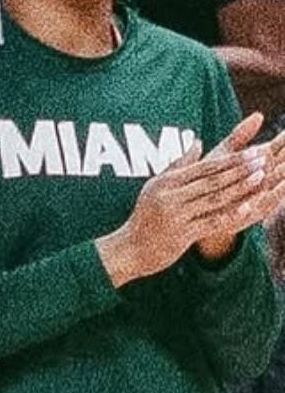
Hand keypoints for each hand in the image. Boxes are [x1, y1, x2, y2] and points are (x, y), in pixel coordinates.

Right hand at [97, 116, 277, 284]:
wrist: (129, 249)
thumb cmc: (146, 217)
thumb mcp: (155, 187)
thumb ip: (178, 166)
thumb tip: (198, 142)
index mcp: (164, 183)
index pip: (204, 167)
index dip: (231, 159)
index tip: (253, 151)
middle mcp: (169, 197)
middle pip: (211, 180)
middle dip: (239, 169)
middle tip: (263, 158)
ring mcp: (176, 216)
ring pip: (214, 199)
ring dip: (240, 187)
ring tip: (261, 176)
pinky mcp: (182, 235)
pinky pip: (212, 222)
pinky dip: (231, 214)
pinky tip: (249, 207)